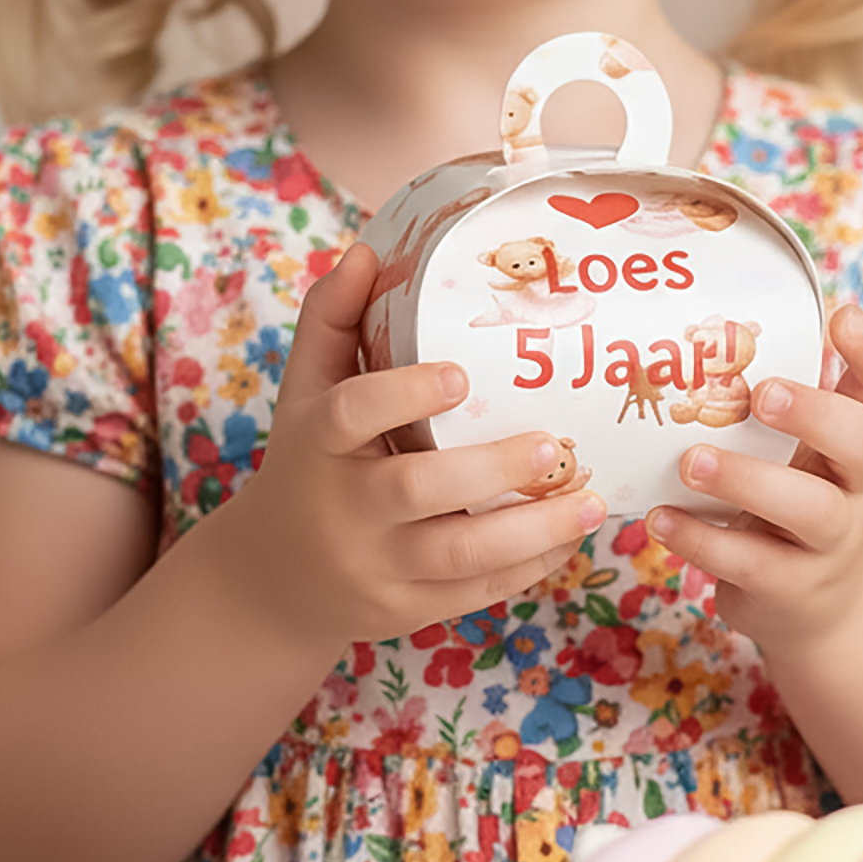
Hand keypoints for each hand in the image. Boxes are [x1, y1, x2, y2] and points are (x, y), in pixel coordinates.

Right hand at [212, 244, 605, 657]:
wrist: (273, 578)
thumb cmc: (305, 460)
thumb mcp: (304, 391)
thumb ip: (333, 319)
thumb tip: (370, 250)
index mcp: (316, 442)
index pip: (352, 413)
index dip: (405, 393)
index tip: (461, 374)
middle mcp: (342, 508)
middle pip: (415, 489)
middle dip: (492, 470)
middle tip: (555, 443)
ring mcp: (374, 567)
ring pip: (458, 554)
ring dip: (532, 531)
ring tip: (589, 500)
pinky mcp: (404, 611)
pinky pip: (473, 593)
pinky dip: (527, 569)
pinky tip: (568, 537)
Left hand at [646, 304, 862, 652]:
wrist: (819, 604)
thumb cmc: (794, 490)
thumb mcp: (798, 444)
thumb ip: (767, 391)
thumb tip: (687, 318)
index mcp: (858, 433)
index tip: (842, 316)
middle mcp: (857, 484)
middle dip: (815, 414)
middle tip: (762, 394)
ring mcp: (831, 540)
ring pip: (810, 510)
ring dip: (747, 480)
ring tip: (692, 462)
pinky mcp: (793, 587)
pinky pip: (752, 564)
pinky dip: (701, 540)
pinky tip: (660, 519)